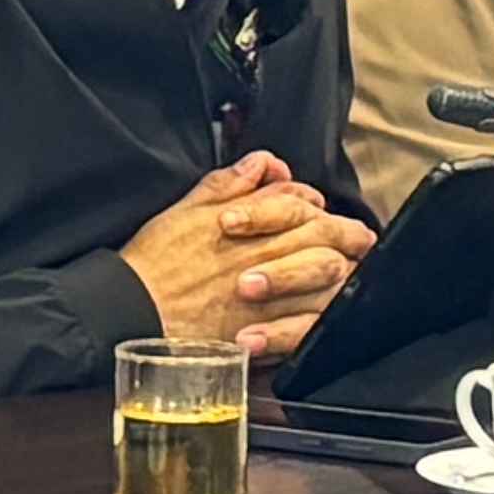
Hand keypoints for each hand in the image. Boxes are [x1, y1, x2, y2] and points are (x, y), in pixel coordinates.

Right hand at [119, 154, 376, 358]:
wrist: (134, 312)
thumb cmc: (154, 263)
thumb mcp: (185, 210)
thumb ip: (226, 185)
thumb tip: (260, 163)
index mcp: (251, 221)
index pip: (299, 200)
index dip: (312, 201)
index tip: (315, 206)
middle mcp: (268, 253)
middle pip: (326, 235)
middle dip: (347, 234)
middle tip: (359, 238)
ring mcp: (274, 292)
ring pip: (328, 276)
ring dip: (341, 271)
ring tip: (346, 272)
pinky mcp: (270, 329)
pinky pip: (311, 321)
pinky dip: (322, 314)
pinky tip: (323, 311)